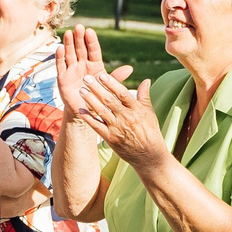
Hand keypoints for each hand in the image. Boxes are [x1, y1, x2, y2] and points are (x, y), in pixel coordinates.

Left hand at [56, 25, 162, 167]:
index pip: (122, 94)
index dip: (112, 83)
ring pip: (101, 112)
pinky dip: (88, 118)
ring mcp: (117, 129)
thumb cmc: (150, 132)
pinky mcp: (110, 138)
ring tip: (81, 91)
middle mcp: (126, 118)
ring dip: (90, 100)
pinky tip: (80, 109)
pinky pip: (97, 126)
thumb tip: (146, 80)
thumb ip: (144, 96)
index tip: (102, 75)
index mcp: (136, 110)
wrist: (148, 156)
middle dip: (97, 88)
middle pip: (109, 100)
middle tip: (86, 78)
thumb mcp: (150, 113)